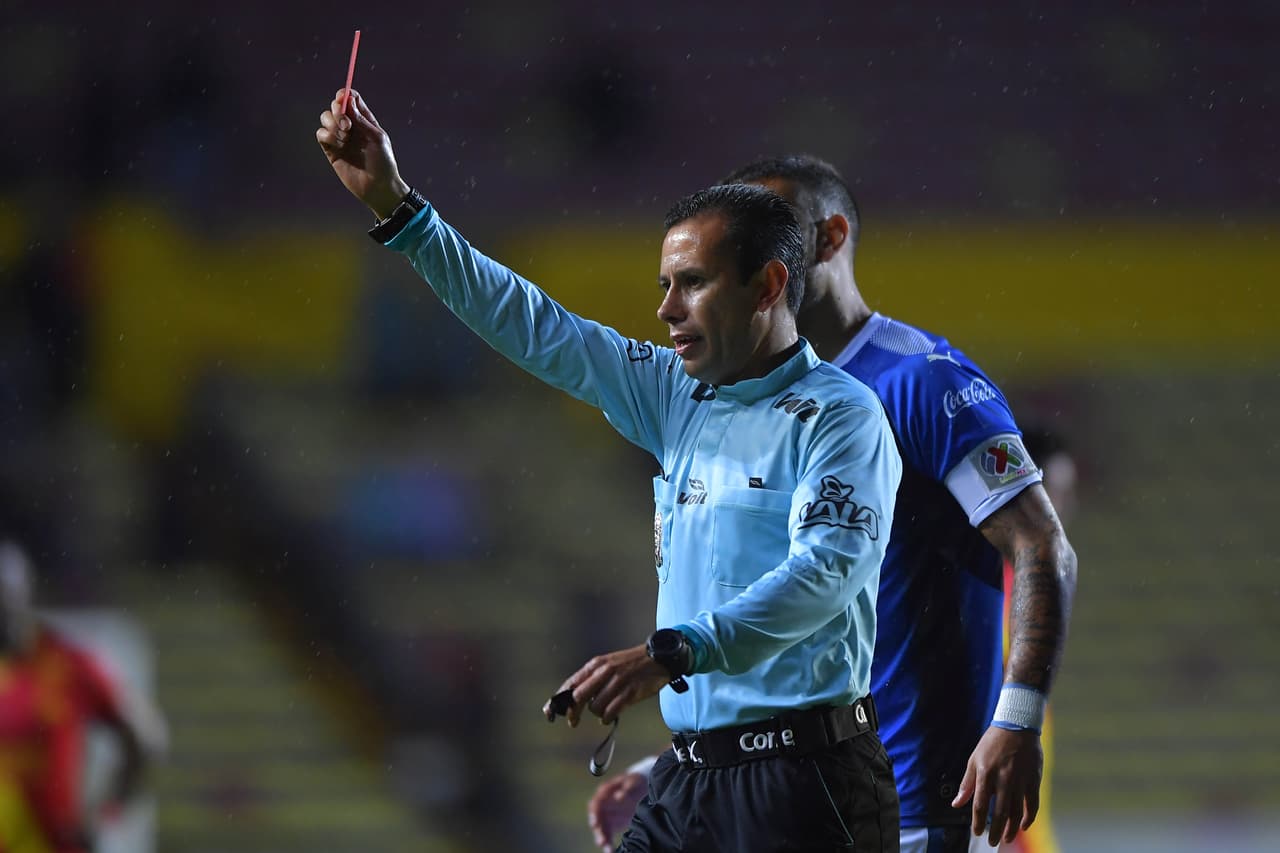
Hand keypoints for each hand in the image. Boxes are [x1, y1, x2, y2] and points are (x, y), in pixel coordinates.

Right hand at [315, 88, 410, 217]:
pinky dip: (327, 136)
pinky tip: (339, 146)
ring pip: (325, 118)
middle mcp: (351, 126)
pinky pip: (321, 134)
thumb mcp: (376, 137)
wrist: (377, 187)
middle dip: (337, 111)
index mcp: (365, 120)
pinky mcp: (331, 150)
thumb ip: (361, 118)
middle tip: (347, 125)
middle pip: (335, 106)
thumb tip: (348, 98)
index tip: (343, 98)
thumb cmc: (383, 162)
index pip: (351, 99)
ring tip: (345, 138)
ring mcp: (340, 138)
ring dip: (332, 124)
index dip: (345, 95)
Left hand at [541, 644, 668, 725]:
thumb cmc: (631, 665)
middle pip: (578, 697)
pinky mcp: (630, 692)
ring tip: (606, 709)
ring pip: (595, 708)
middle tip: (573, 722)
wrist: (658, 658)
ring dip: (598, 713)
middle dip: (573, 713)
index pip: (570, 684)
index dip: (558, 700)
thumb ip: (591, 680)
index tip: (549, 713)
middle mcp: (604, 672)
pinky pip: (611, 712)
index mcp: (596, 665)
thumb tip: (573, 700)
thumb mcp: (608, 666)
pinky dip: (608, 717)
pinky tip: (612, 715)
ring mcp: (617, 682)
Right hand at [588, 769, 648, 851]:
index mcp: (605, 792)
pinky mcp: (612, 825)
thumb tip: (618, 796)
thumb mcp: (633, 781)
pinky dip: (609, 843)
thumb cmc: (635, 782)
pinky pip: (608, 835)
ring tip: (607, 849)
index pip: (596, 803)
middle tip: (601, 841)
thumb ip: (626, 789)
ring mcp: (607, 815)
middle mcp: (603, 805)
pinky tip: (611, 850)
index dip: (594, 813)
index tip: (595, 823)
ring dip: (603, 839)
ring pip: (601, 829)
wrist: (642, 787)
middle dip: (598, 831)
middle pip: (596, 819)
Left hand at [951, 726, 1042, 846]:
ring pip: (1017, 811)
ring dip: (1012, 828)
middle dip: (996, 830)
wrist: (1017, 725)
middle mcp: (1003, 779)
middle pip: (999, 812)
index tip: (976, 832)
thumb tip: (956, 804)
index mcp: (985, 773)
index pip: (980, 804)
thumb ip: (966, 784)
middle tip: (993, 842)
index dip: (977, 821)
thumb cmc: (992, 743)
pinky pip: (1033, 804)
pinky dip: (1029, 817)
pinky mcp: (1034, 779)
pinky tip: (1023, 825)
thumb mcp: (974, 759)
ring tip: (1007, 839)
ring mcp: (1020, 780)